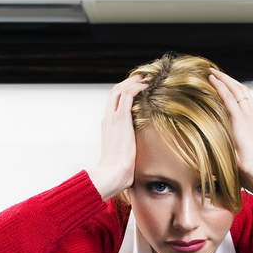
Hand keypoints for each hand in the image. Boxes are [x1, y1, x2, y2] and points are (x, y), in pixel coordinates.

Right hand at [87, 75, 147, 200]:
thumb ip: (126, 148)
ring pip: (119, 90)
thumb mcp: (122, 154)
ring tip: (144, 79)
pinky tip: (145, 87)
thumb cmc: (117, 170)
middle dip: (127, 83)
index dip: (123, 92)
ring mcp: (112, 118)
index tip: (135, 88)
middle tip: (140, 78)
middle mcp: (107, 119)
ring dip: (132, 82)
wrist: (112, 173)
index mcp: (107, 126)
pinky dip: (136, 88)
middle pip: (114, 92)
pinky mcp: (120, 119)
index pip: (113, 103)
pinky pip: (127, 96)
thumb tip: (134, 155)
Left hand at [208, 68, 252, 204]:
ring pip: (236, 89)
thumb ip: (228, 143)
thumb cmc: (247, 168)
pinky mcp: (241, 118)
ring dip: (224, 79)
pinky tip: (212, 79)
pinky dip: (220, 86)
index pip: (244, 99)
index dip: (234, 89)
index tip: (223, 84)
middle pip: (242, 90)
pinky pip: (229, 97)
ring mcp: (248, 115)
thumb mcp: (237, 151)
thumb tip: (212, 145)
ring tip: (212, 72)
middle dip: (229, 80)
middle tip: (216, 73)